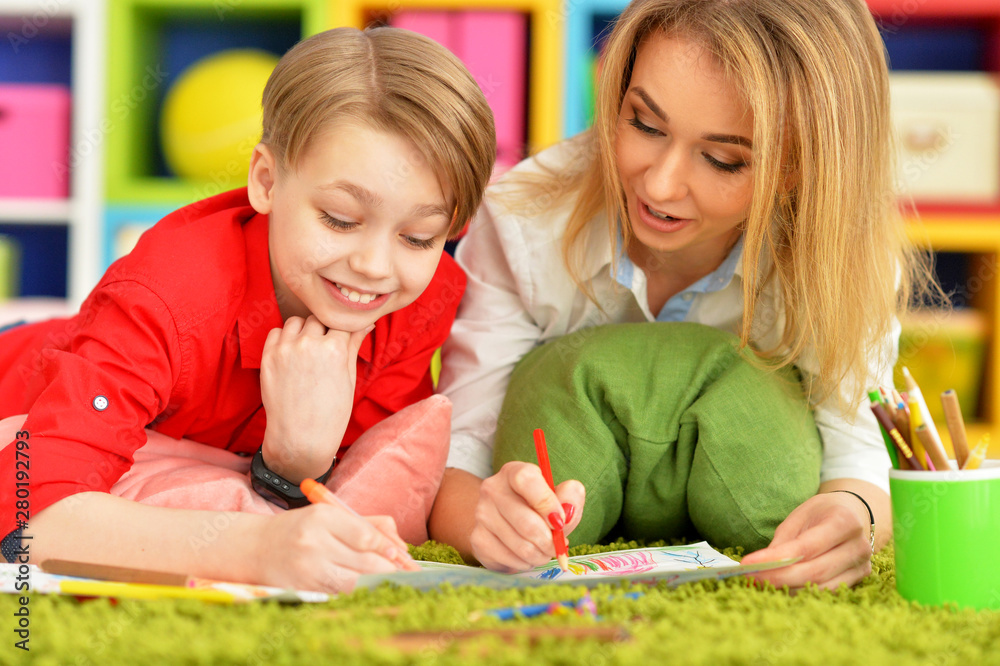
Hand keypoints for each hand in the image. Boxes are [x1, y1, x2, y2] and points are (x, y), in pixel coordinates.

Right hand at [254, 503, 418, 592]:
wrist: (254, 548)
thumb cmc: (299, 529)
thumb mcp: (329, 515)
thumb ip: (367, 524)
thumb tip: (400, 546)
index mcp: (323, 517)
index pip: (366, 536)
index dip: (388, 548)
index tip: (401, 555)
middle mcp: (314, 543)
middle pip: (366, 562)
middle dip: (391, 569)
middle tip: (407, 573)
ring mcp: (308, 569)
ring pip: (356, 582)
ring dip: (377, 583)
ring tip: (391, 581)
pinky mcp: (304, 589)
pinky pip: (340, 594)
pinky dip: (357, 592)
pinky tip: (366, 588)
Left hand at [259, 315, 371, 480]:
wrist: (300, 438)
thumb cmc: (331, 413)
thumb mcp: (349, 378)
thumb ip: (354, 345)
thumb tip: (366, 323)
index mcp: (335, 348)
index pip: (341, 320)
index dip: (342, 329)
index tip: (342, 337)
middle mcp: (309, 344)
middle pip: (318, 318)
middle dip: (323, 329)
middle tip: (325, 348)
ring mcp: (286, 349)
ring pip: (296, 321)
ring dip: (304, 330)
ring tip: (307, 350)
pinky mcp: (268, 357)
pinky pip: (276, 332)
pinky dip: (284, 337)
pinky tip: (292, 354)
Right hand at [469, 461, 585, 572]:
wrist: (505, 521)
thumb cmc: (538, 508)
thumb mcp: (559, 498)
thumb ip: (570, 498)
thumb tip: (567, 510)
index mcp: (513, 472)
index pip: (526, 480)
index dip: (547, 502)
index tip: (560, 521)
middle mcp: (492, 489)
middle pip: (526, 522)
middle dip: (549, 541)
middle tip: (557, 546)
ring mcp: (482, 514)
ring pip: (521, 546)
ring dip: (540, 555)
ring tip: (542, 551)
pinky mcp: (477, 539)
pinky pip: (510, 559)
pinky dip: (525, 563)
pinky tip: (525, 556)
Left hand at [741, 491, 872, 590]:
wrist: (854, 513)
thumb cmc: (823, 511)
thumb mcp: (801, 514)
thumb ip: (785, 539)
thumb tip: (764, 564)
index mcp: (844, 521)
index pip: (806, 547)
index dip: (776, 559)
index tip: (749, 563)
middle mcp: (858, 546)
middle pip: (815, 572)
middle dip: (779, 578)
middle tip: (751, 577)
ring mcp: (861, 566)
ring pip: (821, 587)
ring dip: (788, 588)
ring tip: (761, 583)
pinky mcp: (858, 579)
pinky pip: (826, 592)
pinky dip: (801, 591)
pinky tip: (781, 587)